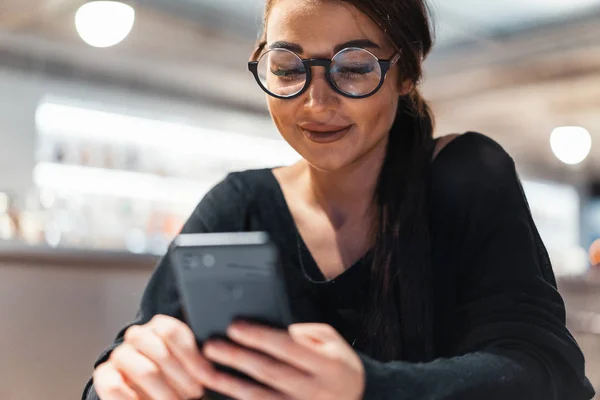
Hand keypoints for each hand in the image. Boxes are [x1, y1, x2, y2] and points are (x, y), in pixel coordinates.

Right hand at [93, 315, 212, 399]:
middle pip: (161, 354)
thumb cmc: (178, 377)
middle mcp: (137, 336)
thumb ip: (199, 361)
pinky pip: (116, 386)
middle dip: (182, 379)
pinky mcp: (104, 375)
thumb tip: (212, 369)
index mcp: (159, 326)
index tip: (208, 377)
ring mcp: (119, 355)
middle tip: (195, 395)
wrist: (154, 391)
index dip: (193, 357)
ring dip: (165, 392)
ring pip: (145, 371)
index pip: (173, 332)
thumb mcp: (191, 364)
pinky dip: (134, 399)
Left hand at [200, 322, 365, 399]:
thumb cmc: (338, 365)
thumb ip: (306, 333)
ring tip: (208, 371)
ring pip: (260, 397)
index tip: (234, 326)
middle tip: (211, 346)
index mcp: (327, 363)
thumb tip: (276, 328)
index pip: (286, 346)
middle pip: (269, 371)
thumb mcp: (332, 341)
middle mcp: (316, 389)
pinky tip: (223, 393)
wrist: (358, 399)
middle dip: (237, 357)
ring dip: (230, 384)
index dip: (258, 336)